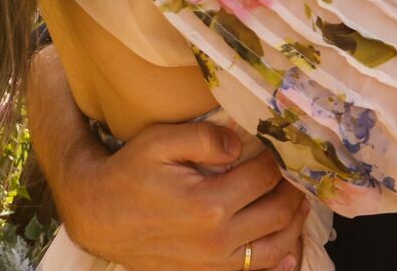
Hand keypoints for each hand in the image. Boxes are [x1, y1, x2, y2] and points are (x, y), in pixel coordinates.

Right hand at [55, 120, 306, 270]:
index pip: (265, 177)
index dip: (277, 158)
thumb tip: (240, 144)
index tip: (278, 146)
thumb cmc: (129, 174)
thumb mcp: (159, 141)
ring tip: (297, 199)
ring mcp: (215, 263)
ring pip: (278, 246)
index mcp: (209, 203)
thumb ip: (204, 137)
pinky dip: (279, 255)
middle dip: (294, 189)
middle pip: (280, 212)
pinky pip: (257, 270)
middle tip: (296, 172)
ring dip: (294, 221)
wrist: (99, 217)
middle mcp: (218, 238)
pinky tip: (284, 239)